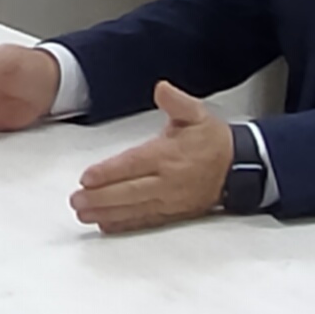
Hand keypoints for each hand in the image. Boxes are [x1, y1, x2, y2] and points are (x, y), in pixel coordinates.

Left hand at [68, 83, 231, 232]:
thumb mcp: (197, 114)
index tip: (87, 178)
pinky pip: (146, 220)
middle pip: (129, 192)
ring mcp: (170, 200)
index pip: (133, 164)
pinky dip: (125, 224)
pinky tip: (106, 224)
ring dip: (107, 212)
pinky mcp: (173, 213)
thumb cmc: (213, 141)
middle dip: (100, 197)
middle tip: (76, 200)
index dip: (109, 172)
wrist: (238, 167)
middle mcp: (167, 181)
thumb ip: (177, 102)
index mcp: (168, 155)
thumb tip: (162, 88)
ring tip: (84, 214)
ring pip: (134, 209)